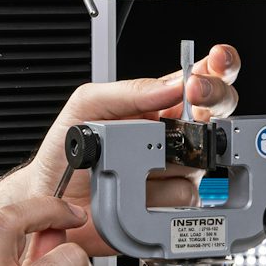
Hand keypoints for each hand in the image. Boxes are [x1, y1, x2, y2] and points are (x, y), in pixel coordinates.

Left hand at [20, 43, 240, 253]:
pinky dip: (158, 192)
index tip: (214, 63)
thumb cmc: (64, 153)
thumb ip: (127, 92)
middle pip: (216, 114)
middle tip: (194, 98)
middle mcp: (173, 136)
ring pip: (201, 159)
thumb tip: (170, 86)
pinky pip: (186, 195)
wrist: (49, 199)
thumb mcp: (86, 108)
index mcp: (156, 105)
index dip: (217, 67)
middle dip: (212, 101)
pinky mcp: (171, 203)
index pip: (199, 79)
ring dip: (168, 158)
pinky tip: (134, 189)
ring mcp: (175, 170)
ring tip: (131, 161)